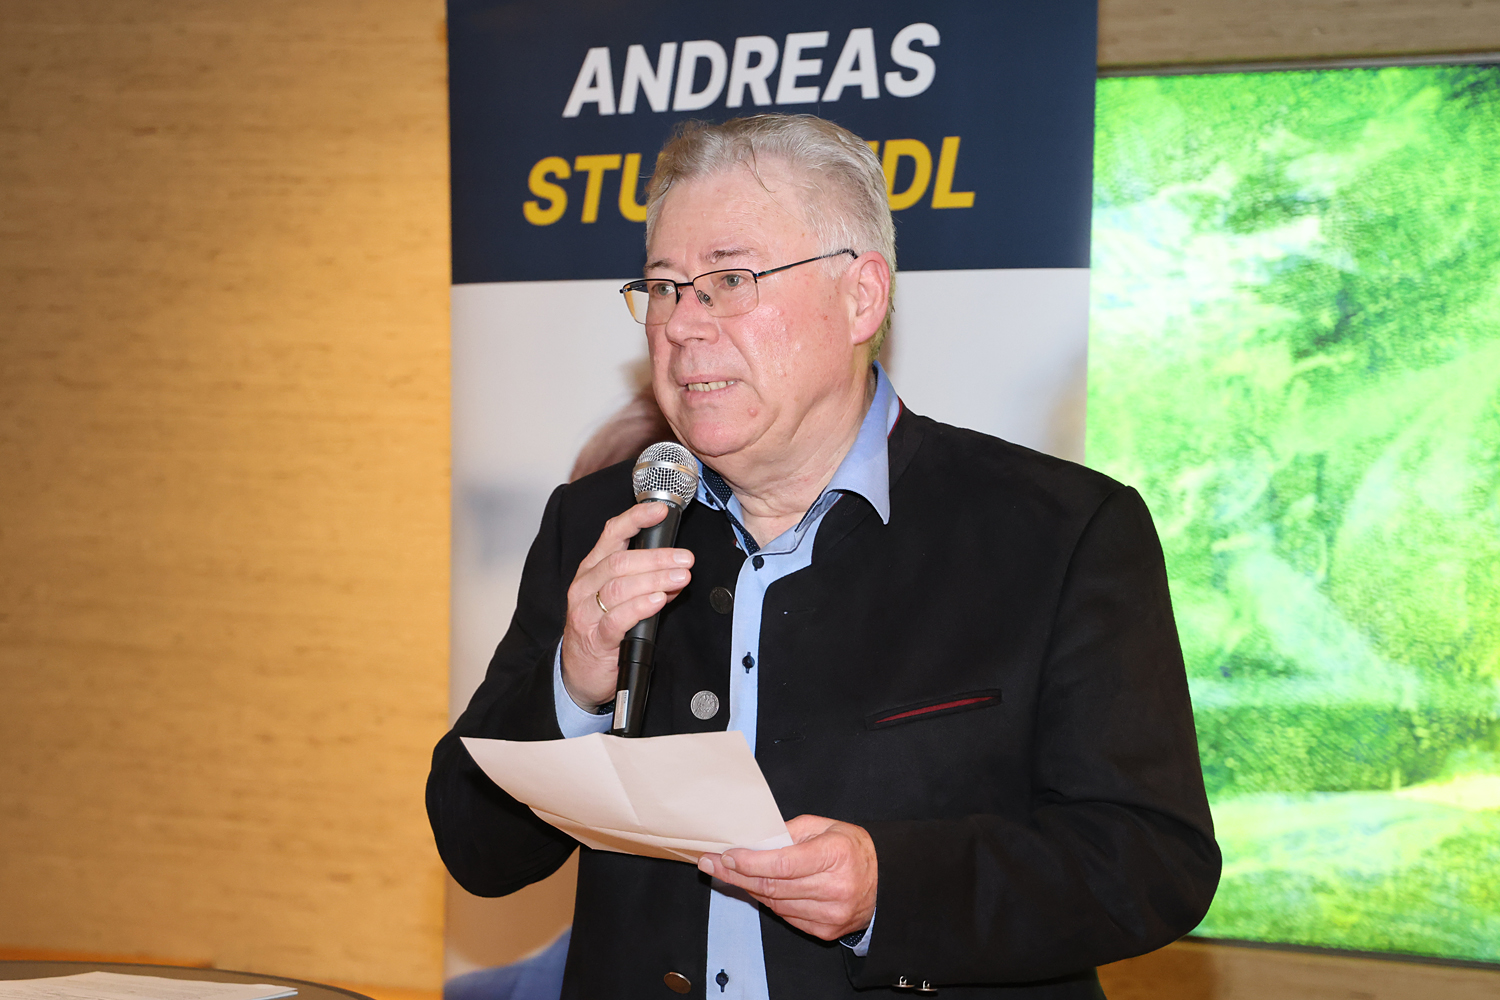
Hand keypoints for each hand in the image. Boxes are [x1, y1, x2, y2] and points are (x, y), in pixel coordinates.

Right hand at [560, 502, 693, 709]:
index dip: (636, 519)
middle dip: (657, 557)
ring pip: (619, 587)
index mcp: (591, 570)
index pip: (612, 534)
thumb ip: (643, 580)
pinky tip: (658, 600)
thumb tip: (676, 569)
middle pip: (621, 562)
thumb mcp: (617, 598)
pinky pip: (618, 619)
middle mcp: (584, 587)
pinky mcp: (595, 639)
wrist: (579, 674)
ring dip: (654, 579)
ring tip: (680, 578)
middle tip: (685, 559)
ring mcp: (586, 613)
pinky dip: (641, 607)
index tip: (660, 510)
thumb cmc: (600, 630)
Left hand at [697, 815, 877, 941]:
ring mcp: (832, 914)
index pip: (783, 864)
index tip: (726, 856)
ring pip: (776, 904)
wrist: (885, 882)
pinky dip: (771, 902)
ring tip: (732, 874)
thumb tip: (753, 842)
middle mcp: (835, 888)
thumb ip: (789, 832)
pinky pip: (787, 916)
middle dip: (737, 875)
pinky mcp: (826, 931)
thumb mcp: (825, 827)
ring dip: (750, 889)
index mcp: (836, 855)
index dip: (750, 862)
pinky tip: (762, 888)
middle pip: (774, 886)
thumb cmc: (851, 848)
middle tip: (712, 864)